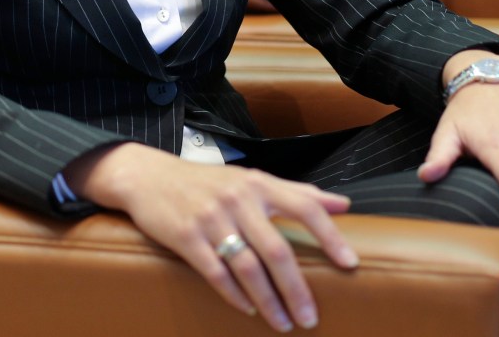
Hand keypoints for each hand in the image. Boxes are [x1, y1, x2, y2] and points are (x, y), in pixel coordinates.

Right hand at [66, 143, 356, 331]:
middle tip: (310, 318)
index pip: (304, 207)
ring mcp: (210, 218)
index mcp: (258, 184)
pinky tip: (247, 310)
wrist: (149, 177)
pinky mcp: (186, 236)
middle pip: (277, 250)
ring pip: (247, 268)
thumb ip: (296, 192)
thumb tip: (343, 204)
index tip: (349, 264)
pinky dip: (234, 295)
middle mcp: (237, 199)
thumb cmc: (207, 183)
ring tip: (283, 323)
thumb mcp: (251, 179)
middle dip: (296, 289)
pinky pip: (215, 273)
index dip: (330, 236)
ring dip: (268, 301)